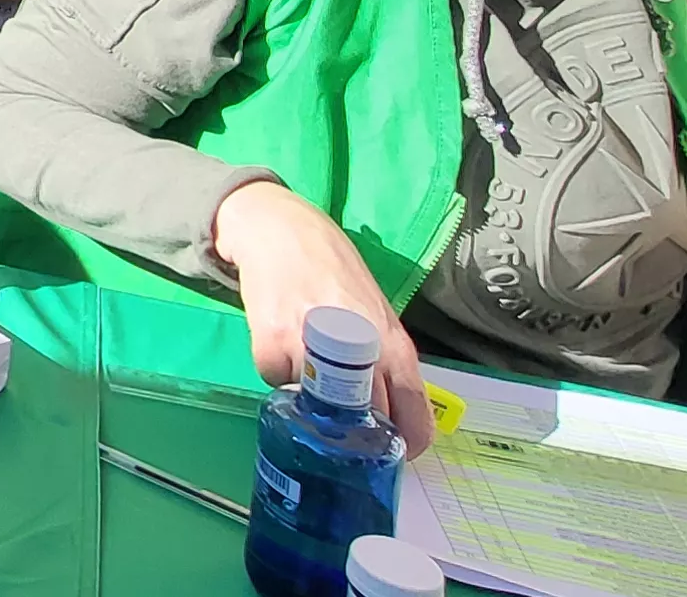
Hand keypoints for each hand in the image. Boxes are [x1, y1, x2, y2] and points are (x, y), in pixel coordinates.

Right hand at [210, 179, 437, 454]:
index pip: (413, 417)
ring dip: (306, 398)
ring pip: (313, 407)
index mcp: (395, 346)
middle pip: (363, 423)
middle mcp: (360, 350)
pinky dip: (275, 371)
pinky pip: (274, 381)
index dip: (402, 447)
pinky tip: (280, 341)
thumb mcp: (376, 317)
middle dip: (351, 434)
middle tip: (338, 426)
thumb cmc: (336, 273)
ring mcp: (315, 348)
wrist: (284, 231)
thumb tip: (388, 417)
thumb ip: (384, 363)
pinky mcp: (273, 341)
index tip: (385, 456)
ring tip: (305, 365)